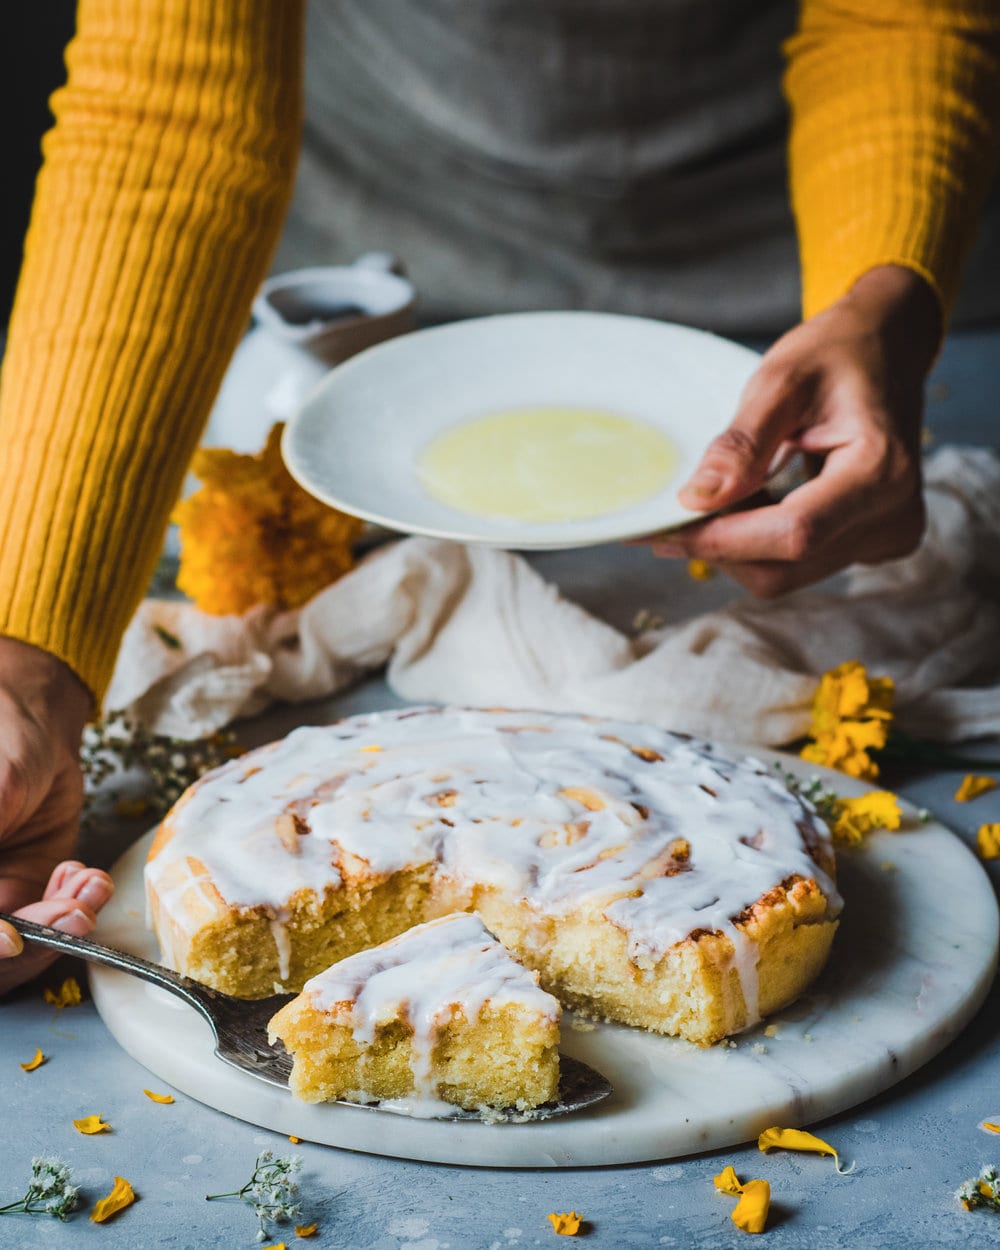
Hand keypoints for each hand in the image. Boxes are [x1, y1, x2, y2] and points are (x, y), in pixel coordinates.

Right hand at [0, 637, 113, 992]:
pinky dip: (72, 908)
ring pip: (13, 949)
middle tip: (71, 913)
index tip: (8, 936)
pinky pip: (46, 924)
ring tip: (86, 889)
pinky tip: (88, 880)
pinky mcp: (23, 893)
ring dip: (55, 927)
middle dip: (26, 941)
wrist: (32, 720)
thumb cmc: (0, 740)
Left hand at [644, 265, 940, 595]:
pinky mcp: (873, 544)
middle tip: (680, 507)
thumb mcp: (781, 380)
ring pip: (786, 573)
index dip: (719, 539)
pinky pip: (800, 563)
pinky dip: (761, 541)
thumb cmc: (835, 354)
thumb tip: (696, 499)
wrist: (886, 349)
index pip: (790, 533)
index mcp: (880, 472)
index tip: (662, 529)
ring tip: (724, 491)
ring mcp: (887, 538)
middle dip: (721, 546)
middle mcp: (893, 518)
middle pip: (784, 567)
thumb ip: (741, 443)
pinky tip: (753, 500)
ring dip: (738, 544)